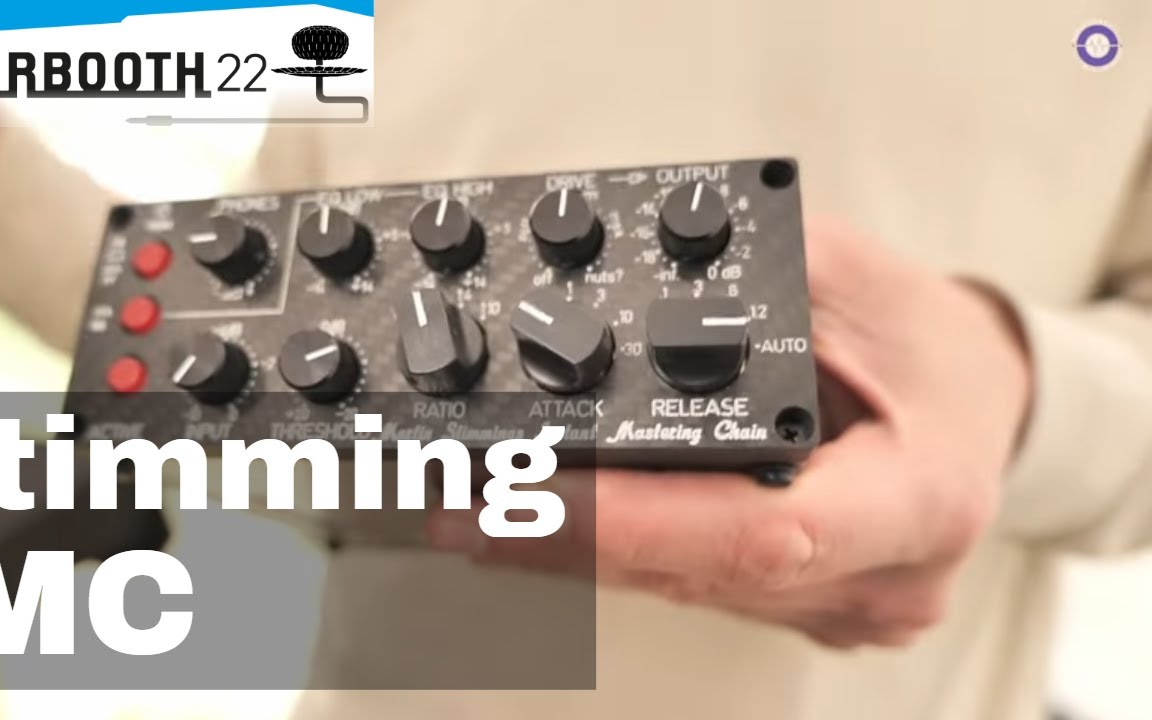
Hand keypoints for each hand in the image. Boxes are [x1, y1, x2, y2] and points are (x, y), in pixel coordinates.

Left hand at [427, 222, 1031, 647]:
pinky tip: (551, 528)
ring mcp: (842, 606)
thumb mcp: (859, 277)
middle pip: (698, 571)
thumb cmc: (931, 342)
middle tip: (460, 507)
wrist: (982, 400)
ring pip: (684, 589)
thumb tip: (633, 301)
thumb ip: (753, 285)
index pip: (755, 534)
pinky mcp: (806, 606)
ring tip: (478, 514)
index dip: (630, 526)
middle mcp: (881, 577)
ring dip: (577, 553)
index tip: (527, 500)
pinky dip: (622, 554)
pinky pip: (696, 586)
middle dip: (568, 538)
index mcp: (916, 500)